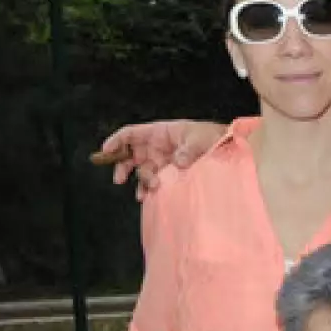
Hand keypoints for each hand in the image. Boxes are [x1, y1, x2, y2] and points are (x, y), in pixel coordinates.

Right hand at [95, 120, 223, 200]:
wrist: (225, 146)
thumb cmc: (209, 135)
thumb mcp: (198, 139)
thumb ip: (187, 151)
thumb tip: (177, 162)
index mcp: (159, 132)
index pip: (131, 134)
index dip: (116, 141)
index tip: (105, 152)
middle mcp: (157, 146)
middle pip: (131, 155)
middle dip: (123, 167)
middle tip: (119, 179)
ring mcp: (162, 160)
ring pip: (143, 171)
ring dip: (142, 181)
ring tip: (146, 192)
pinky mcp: (170, 172)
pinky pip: (155, 180)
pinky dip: (151, 189)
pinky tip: (149, 197)